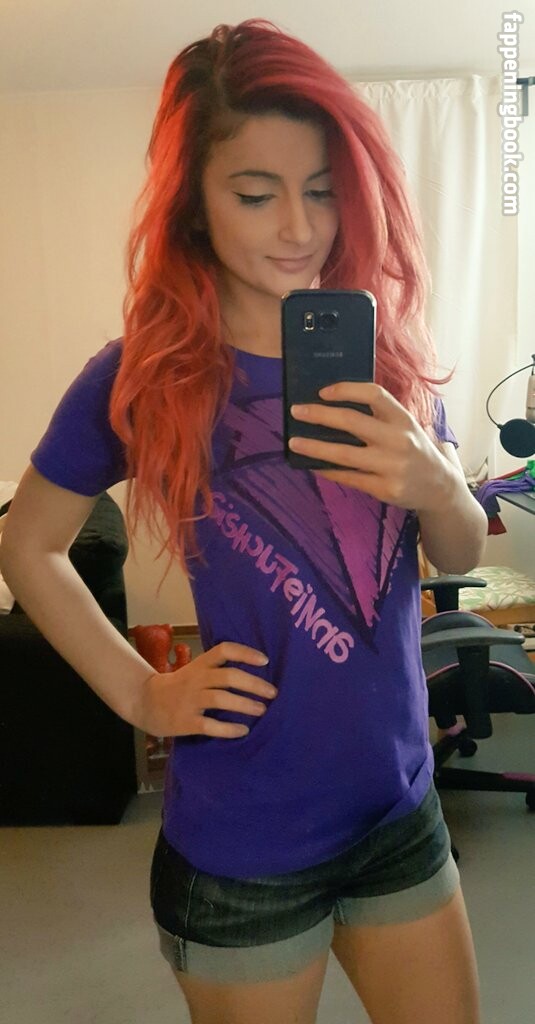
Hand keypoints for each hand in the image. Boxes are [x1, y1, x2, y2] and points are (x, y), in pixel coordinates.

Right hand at [136, 642, 276, 739]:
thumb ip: (217, 670)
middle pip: (228, 677)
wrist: (145, 702)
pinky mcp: (186, 721)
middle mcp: (196, 679)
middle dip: (254, 685)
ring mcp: (190, 700)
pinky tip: (243, 730)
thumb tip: (255, 674)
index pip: (224, 650)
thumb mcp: (195, 671)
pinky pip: (211, 726)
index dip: (245, 653)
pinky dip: (229, 729)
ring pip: (221, 700)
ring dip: (245, 705)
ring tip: (262, 710)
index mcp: (200, 664)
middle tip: (272, 693)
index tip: (265, 661)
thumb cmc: (179, 686)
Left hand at [289, 382, 450, 512]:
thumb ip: (378, 417)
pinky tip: (312, 464)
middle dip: (320, 415)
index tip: (323, 392)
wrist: (439, 486)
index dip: (346, 389)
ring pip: (344, 454)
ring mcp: (392, 466)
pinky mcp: (385, 488)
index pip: (374, 394)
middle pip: (352, 421)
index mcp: (403, 418)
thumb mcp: (405, 427)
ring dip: (314, 447)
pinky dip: (327, 470)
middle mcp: (399, 440)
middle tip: (297, 411)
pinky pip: (348, 477)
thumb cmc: (413, 450)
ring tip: (294, 442)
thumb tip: (331, 408)